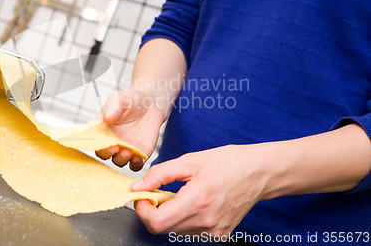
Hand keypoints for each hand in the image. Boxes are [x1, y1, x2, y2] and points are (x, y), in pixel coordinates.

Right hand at [95, 89, 165, 170]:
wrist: (151, 104)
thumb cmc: (131, 100)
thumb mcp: (120, 99)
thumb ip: (113, 107)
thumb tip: (107, 118)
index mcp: (102, 129)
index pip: (93, 139)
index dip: (94, 142)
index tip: (100, 140)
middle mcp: (111, 141)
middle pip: (103, 153)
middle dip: (107, 152)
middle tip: (115, 147)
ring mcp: (124, 149)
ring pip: (118, 161)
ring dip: (121, 159)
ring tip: (127, 151)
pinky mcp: (138, 154)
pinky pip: (135, 165)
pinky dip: (135, 164)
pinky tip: (137, 158)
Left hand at [131, 144, 268, 236]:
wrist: (259, 172)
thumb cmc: (228, 163)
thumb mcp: (189, 161)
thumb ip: (159, 174)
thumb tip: (138, 187)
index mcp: (198, 200)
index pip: (156, 222)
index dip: (142, 210)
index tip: (142, 196)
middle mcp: (206, 221)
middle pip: (162, 228)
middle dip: (153, 211)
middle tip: (159, 192)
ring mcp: (214, 231)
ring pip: (174, 231)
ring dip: (168, 215)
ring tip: (180, 195)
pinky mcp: (219, 235)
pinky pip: (189, 231)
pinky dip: (183, 219)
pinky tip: (192, 203)